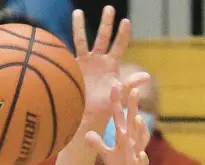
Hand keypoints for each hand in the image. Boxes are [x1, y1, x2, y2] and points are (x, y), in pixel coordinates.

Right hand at [72, 6, 149, 124]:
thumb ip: (130, 83)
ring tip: (78, 12)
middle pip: (102, 37)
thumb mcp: (120, 94)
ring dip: (79, 26)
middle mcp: (98, 59)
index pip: (119, 45)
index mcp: (111, 64)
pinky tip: (58, 35)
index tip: (126, 21)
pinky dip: (63, 44)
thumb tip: (147, 76)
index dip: (122, 34)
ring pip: (82, 40)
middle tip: (109, 8)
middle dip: (106, 23)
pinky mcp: (73, 67)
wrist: (87, 114)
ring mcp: (85, 62)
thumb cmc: (105, 105)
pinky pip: (68, 53)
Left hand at [85, 86, 154, 164]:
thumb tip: (86, 134)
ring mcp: (137, 153)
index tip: (113, 86)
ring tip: (137, 118)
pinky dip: (142, 159)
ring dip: (139, 130)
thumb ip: (98, 144)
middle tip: (134, 90)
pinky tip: (142, 156)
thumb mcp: (109, 155)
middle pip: (132, 122)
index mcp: (124, 136)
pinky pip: (141, 163)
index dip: (116, 103)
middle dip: (133, 107)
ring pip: (139, 140)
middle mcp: (132, 141)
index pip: (119, 117)